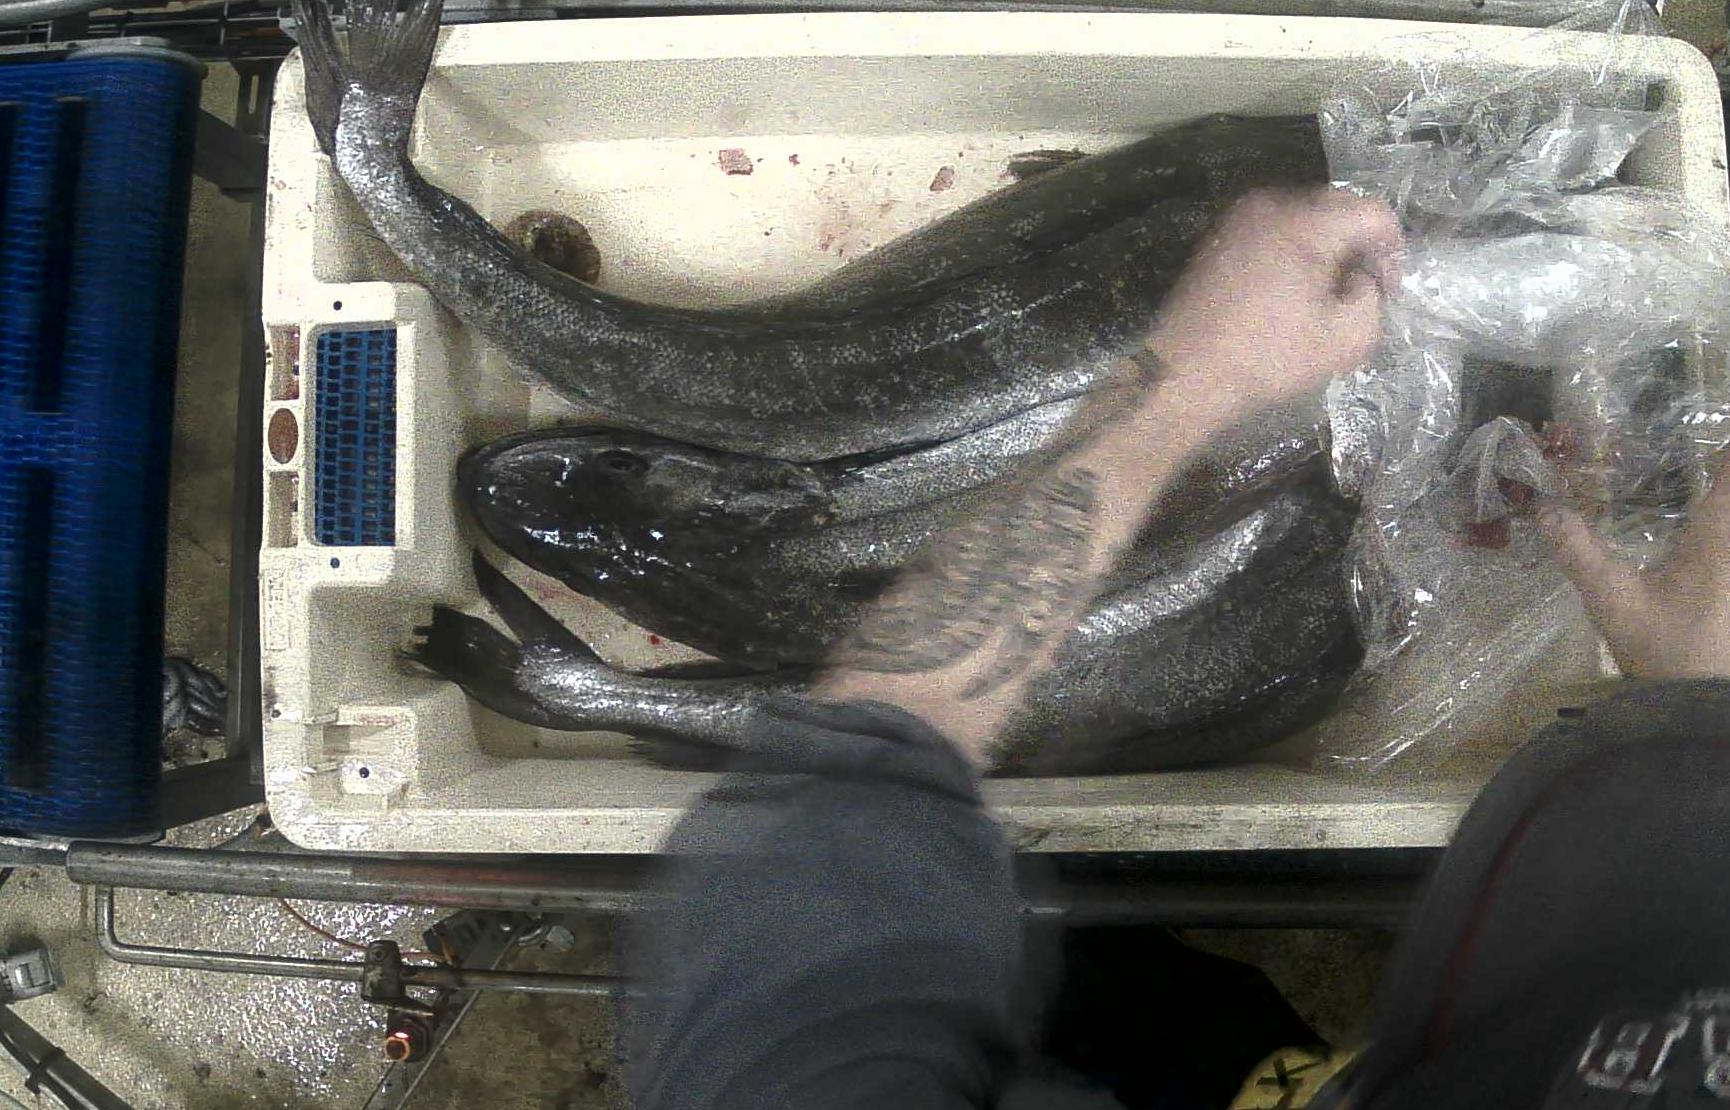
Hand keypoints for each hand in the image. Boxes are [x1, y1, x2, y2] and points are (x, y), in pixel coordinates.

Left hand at [1148, 188, 1401, 419]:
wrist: (1184, 372)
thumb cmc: (1266, 359)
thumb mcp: (1344, 340)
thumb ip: (1373, 297)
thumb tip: (1363, 278)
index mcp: (1307, 223)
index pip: (1374, 212)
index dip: (1391, 250)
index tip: (1385, 288)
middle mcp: (1272, 205)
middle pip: (1338, 206)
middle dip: (1358, 244)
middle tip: (1359, 289)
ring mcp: (1239, 217)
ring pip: (1303, 216)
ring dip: (1324, 246)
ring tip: (1324, 292)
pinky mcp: (1218, 236)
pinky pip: (1272, 229)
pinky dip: (1290, 250)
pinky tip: (1287, 290)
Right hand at [1541, 453, 1729, 679]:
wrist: (1700, 709)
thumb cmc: (1664, 651)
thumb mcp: (1613, 600)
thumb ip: (1579, 550)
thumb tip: (1542, 507)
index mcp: (1719, 537)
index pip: (1729, 470)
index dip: (1720, 447)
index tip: (1703, 433)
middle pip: (1729, 492)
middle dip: (1717, 471)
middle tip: (1693, 460)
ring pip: (1727, 521)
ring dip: (1714, 502)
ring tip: (1696, 488)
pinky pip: (1724, 546)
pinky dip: (1713, 533)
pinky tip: (1694, 546)